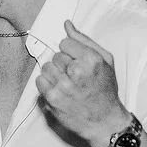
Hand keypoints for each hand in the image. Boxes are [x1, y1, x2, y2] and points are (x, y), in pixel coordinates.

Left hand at [35, 20, 129, 146]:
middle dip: (63, 64)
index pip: (65, 42)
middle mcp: (77, 72)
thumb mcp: (105, 60)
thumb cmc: (106, 90)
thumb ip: (84, 40)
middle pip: (55, 55)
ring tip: (67, 84)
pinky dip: (47, 85)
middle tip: (75, 76)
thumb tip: (67, 24)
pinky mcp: (53, 98)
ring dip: (54, 74)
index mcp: (91, 59)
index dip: (71, 52)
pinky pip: (40, 81)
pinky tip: (60, 90)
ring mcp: (63, 86)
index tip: (78, 62)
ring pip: (46, 67)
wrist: (104, 121)